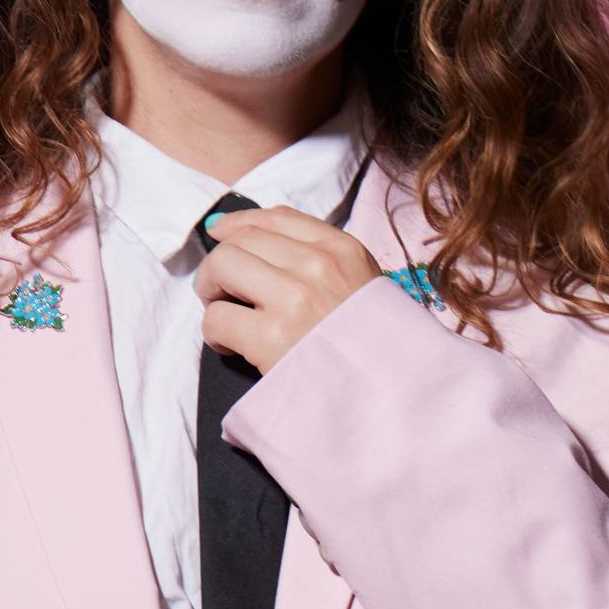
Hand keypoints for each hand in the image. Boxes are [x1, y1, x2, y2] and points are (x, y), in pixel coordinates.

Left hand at [195, 204, 382, 372]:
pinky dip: (214, 331)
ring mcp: (295, 299)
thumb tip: (252, 238)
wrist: (397, 390)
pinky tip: (230, 344)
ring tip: (223, 312)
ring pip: (221, 266)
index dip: (238, 222)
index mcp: (342, 250)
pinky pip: (217, 317)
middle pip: (240, 239)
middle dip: (219, 262)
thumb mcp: (363, 284)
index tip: (220, 231)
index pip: (276, 217)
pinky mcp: (273, 338)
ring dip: (210, 290)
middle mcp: (318, 266)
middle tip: (219, 289)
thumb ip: (320, 260)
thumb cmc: (374, 344)